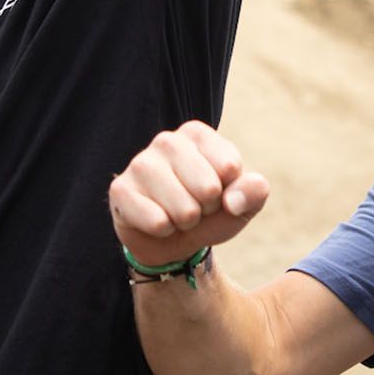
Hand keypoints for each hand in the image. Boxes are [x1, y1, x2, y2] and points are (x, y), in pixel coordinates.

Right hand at [109, 120, 268, 268]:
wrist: (172, 240)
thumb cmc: (210, 213)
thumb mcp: (242, 203)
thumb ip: (253, 193)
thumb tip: (234, 200)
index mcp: (197, 134)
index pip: (229, 167)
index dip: (228, 192)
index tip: (215, 193)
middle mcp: (167, 141)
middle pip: (208, 189)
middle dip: (206, 209)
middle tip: (194, 207)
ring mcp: (140, 163)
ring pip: (183, 210)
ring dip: (185, 223)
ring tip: (175, 214)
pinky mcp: (120, 190)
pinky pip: (157, 222)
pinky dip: (163, 231)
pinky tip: (156, 222)